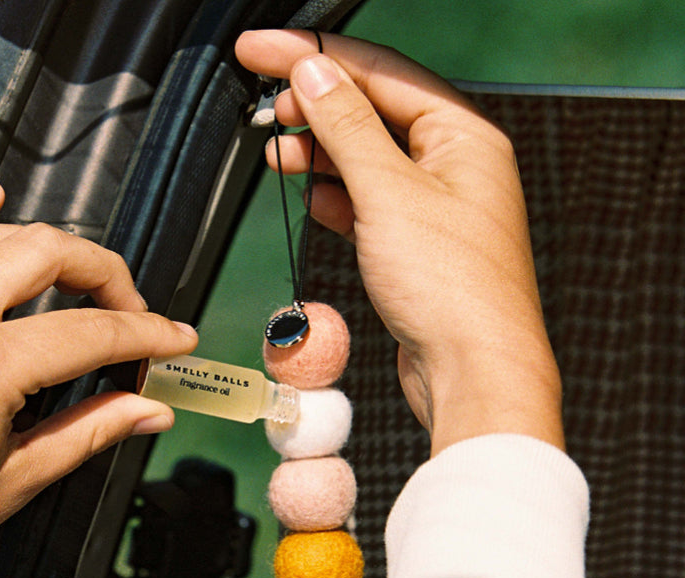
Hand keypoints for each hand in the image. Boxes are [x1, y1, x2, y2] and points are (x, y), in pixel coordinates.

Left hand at [0, 182, 197, 577]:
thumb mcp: (13, 481)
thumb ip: (90, 431)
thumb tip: (152, 412)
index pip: (92, 332)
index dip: (147, 334)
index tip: (176, 339)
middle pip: (46, 254)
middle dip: (105, 273)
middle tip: (132, 308)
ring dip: (45, 245)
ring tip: (79, 272)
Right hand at [236, 31, 563, 454]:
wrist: (472, 371)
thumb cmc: (453, 289)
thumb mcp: (390, 192)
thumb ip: (348, 127)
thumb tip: (316, 73)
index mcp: (463, 136)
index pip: (380, 72)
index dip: (315, 55)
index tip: (261, 51)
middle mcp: (453, 166)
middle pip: (373, 113)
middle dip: (316, 107)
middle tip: (266, 104)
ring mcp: (434, 208)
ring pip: (366, 161)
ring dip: (320, 153)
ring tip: (277, 149)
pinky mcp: (415, 246)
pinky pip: (368, 205)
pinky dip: (336, 197)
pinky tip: (312, 195)